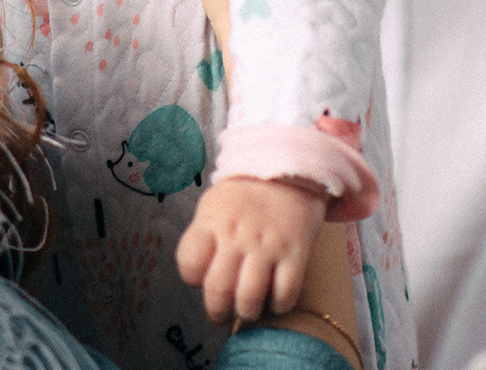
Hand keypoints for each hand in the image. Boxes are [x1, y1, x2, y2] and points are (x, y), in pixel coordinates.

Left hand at [177, 177, 326, 323]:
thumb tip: (198, 278)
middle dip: (217, 311)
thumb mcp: (214, 205)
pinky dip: (278, 305)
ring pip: (250, 297)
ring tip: (248, 309)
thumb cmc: (245, 196)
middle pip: (218, 288)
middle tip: (221, 313)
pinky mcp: (296, 252)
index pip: (189, 262)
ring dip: (247, 312)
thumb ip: (203, 238)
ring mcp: (267, 244)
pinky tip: (274, 298)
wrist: (289, 171)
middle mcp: (237, 235)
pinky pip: (285, 294)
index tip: (200, 281)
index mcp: (212, 222)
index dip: (192, 278)